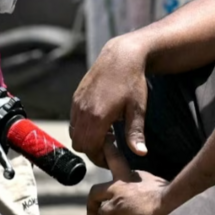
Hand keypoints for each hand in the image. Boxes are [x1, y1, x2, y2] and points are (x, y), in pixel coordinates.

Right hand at [69, 31, 150, 166]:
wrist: (121, 56)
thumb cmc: (132, 82)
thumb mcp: (137, 109)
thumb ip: (135, 133)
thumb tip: (141, 154)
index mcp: (98, 117)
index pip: (90, 148)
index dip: (99, 158)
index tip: (111, 157)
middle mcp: (83, 111)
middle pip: (79, 144)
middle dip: (92, 150)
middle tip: (110, 147)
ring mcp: (77, 104)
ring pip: (74, 133)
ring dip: (87, 138)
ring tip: (106, 134)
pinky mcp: (76, 98)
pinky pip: (73, 121)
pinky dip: (83, 127)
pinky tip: (100, 122)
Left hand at [87, 155, 175, 214]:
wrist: (168, 202)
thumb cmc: (167, 196)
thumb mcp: (154, 184)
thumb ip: (144, 185)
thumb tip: (146, 194)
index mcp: (132, 175)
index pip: (116, 161)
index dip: (108, 154)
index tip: (103, 151)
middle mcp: (122, 180)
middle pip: (99, 183)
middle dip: (94, 192)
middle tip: (92, 200)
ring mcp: (117, 192)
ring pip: (95, 195)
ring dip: (93, 207)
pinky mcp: (116, 206)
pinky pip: (102, 214)